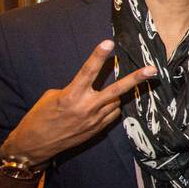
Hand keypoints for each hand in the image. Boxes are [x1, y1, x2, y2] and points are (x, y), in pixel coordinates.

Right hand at [3, 39, 156, 164]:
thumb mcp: (52, 97)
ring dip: (113, 95)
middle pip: (116, 90)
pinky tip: (100, 107)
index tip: (109, 43)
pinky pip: (112, 114)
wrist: (36, 145)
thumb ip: (74, 89)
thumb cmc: (40, 117)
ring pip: (116, 101)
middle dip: (135, 79)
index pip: (88, 71)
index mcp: (71, 96)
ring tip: (99, 96)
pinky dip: (110, 107)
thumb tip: (89, 88)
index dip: (98, 56)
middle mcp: (86, 107)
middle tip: (152, 70)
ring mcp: (94, 120)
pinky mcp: (97, 129)